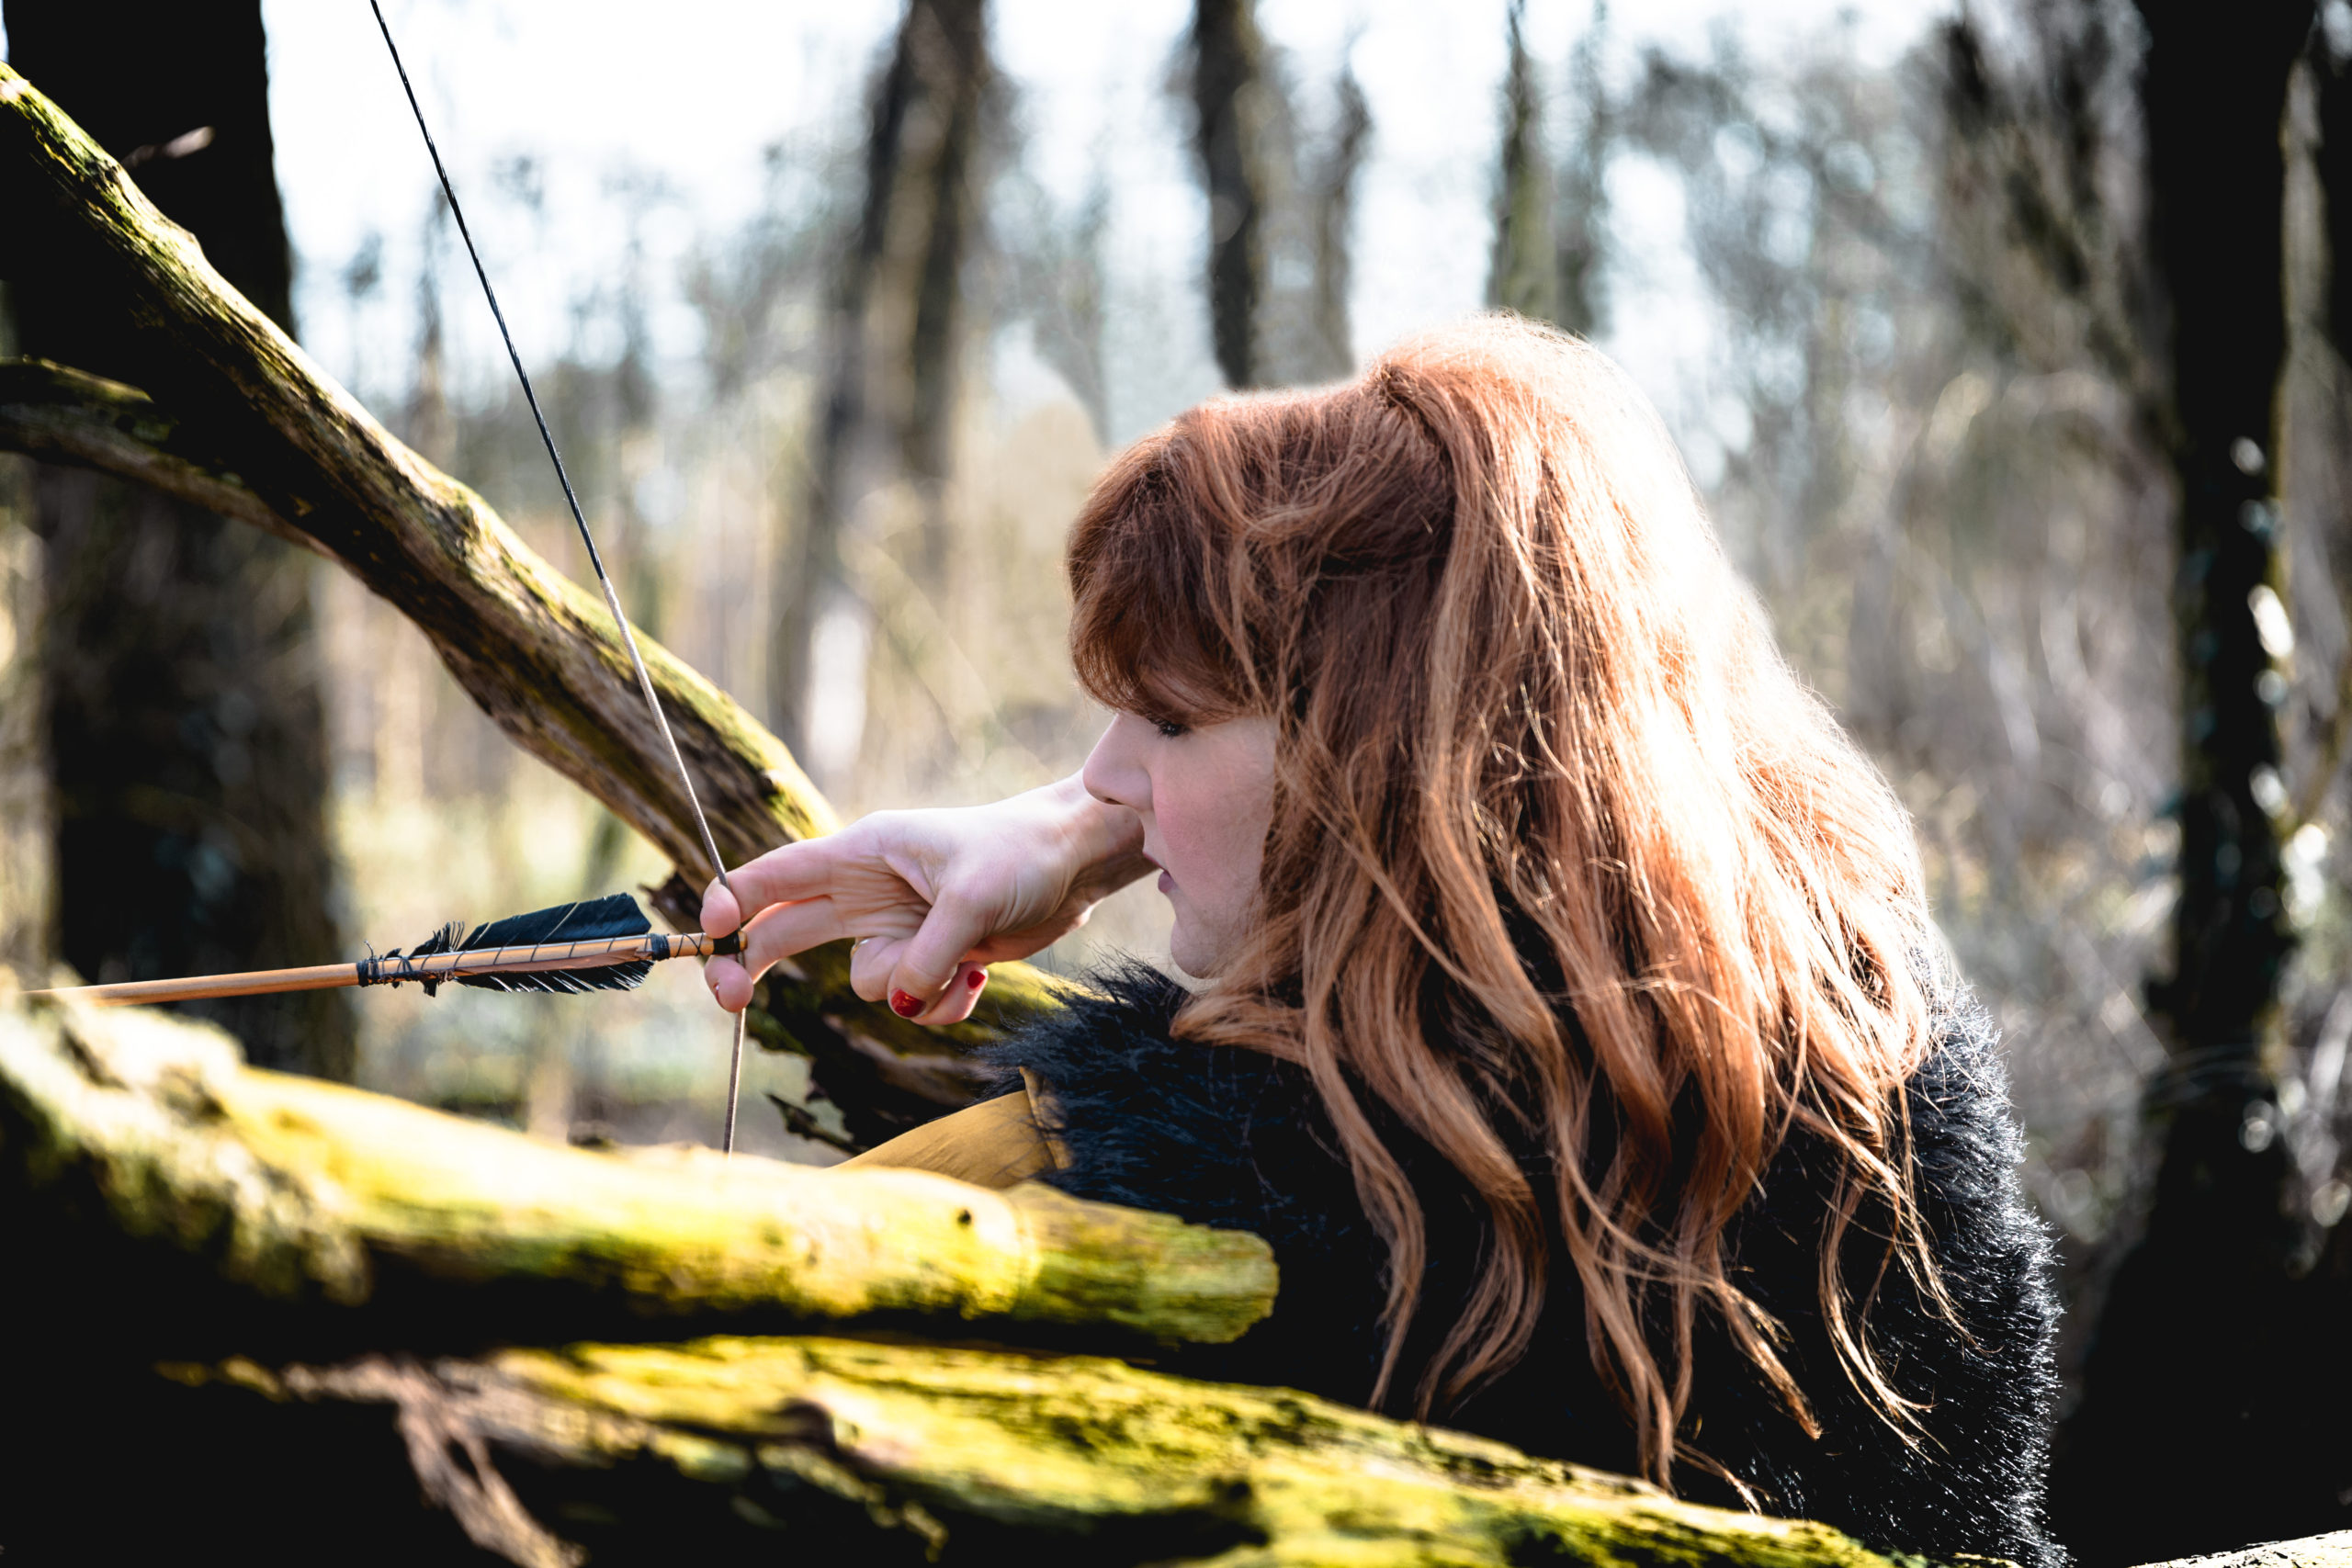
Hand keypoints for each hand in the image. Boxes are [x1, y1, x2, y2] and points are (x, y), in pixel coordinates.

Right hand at [700, 774, 1148, 1024]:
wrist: (1074, 864)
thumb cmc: (1021, 855)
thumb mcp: (972, 899)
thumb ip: (925, 954)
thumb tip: (900, 1003)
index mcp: (862, 853)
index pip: (778, 875)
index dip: (734, 900)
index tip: (711, 930)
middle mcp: (868, 891)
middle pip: (785, 933)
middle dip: (752, 965)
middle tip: (729, 999)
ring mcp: (896, 927)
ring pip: (866, 983)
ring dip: (911, 988)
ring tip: (963, 958)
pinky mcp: (928, 957)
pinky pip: (911, 1002)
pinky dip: (942, 1003)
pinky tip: (977, 974)